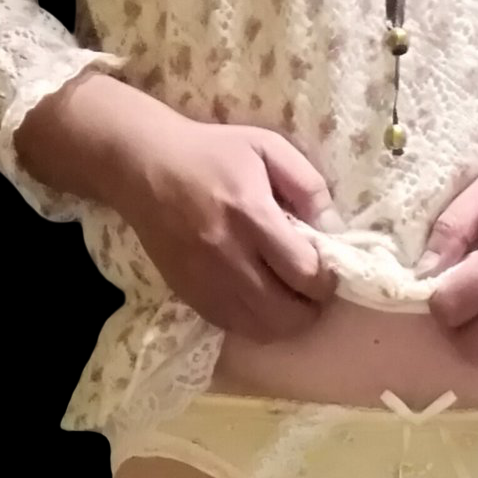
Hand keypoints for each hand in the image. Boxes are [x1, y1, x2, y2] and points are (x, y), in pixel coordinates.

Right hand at [112, 114, 339, 341]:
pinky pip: (236, 329)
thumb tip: (333, 229)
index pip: (305, 273)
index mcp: (252, 215)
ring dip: (285, 321)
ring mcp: (207, 283)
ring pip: (263, 330)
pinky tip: (258, 299)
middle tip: (309, 289)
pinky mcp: (191, 297)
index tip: (325, 268)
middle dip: (310, 307)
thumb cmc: (211, 153)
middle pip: (288, 314)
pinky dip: (256, 322)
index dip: (325, 279)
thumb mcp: (267, 147)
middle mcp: (229, 257)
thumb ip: (307, 185)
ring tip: (287, 298)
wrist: (144, 166)